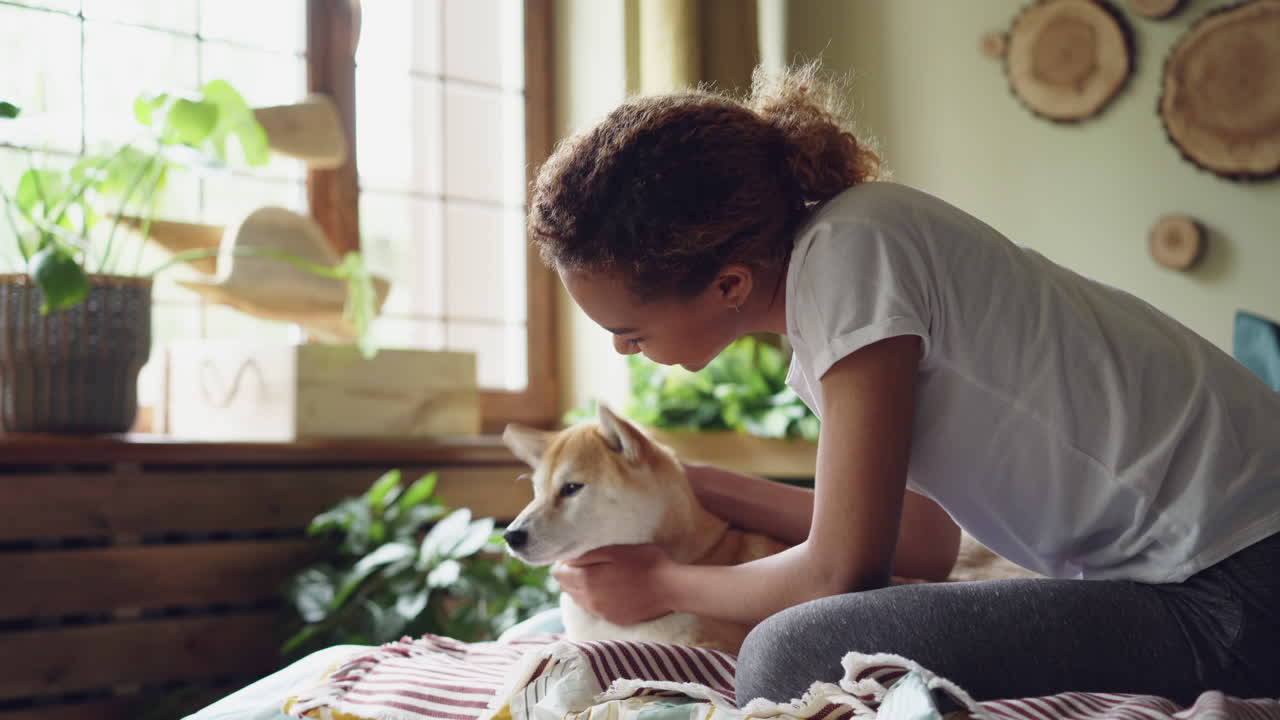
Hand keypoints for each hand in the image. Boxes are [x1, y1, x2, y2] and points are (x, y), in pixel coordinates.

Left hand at [552, 544, 674, 624]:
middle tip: (583, 563)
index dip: (562, 562)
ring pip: (579, 600)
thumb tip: (565, 560)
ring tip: (595, 575)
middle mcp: (590, 601)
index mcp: (588, 581)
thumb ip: (587, 556)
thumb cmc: (645, 563)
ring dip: (581, 588)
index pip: (559, 574)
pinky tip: (608, 589)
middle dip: (569, 575)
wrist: (671, 588)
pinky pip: (594, 609)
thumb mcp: (615, 551)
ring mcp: (602, 613)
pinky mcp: (614, 619)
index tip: (573, 555)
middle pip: (566, 588)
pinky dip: (595, 598)